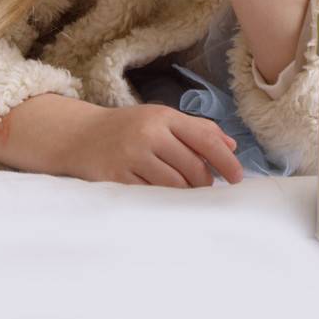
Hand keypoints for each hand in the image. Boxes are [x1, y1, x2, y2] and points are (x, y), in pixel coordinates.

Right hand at [57, 103, 244, 187]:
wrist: (80, 136)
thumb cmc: (128, 129)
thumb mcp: (160, 119)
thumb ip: (197, 129)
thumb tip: (231, 146)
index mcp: (163, 116)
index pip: (205, 138)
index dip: (226, 161)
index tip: (238, 178)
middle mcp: (148, 134)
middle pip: (193, 168)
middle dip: (204, 183)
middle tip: (204, 188)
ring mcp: (131, 157)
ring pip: (175, 186)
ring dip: (186, 195)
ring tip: (184, 193)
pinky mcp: (117, 178)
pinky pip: (152, 196)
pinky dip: (163, 201)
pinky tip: (164, 199)